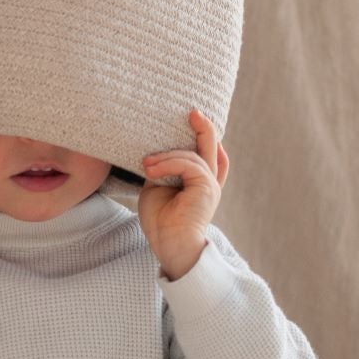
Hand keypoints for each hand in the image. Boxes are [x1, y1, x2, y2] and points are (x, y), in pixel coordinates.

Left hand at [138, 109, 228, 279]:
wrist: (169, 246)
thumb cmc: (161, 221)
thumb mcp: (157, 187)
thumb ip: (162, 169)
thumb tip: (153, 153)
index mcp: (200, 182)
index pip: (210, 154)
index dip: (206, 136)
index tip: (192, 120)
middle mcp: (210, 181)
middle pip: (213, 146)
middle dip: (204, 126)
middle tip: (192, 111)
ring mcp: (210, 184)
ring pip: (193, 154)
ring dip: (165, 156)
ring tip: (146, 165)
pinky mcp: (207, 187)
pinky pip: (189, 164)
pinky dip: (168, 163)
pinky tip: (151, 171)